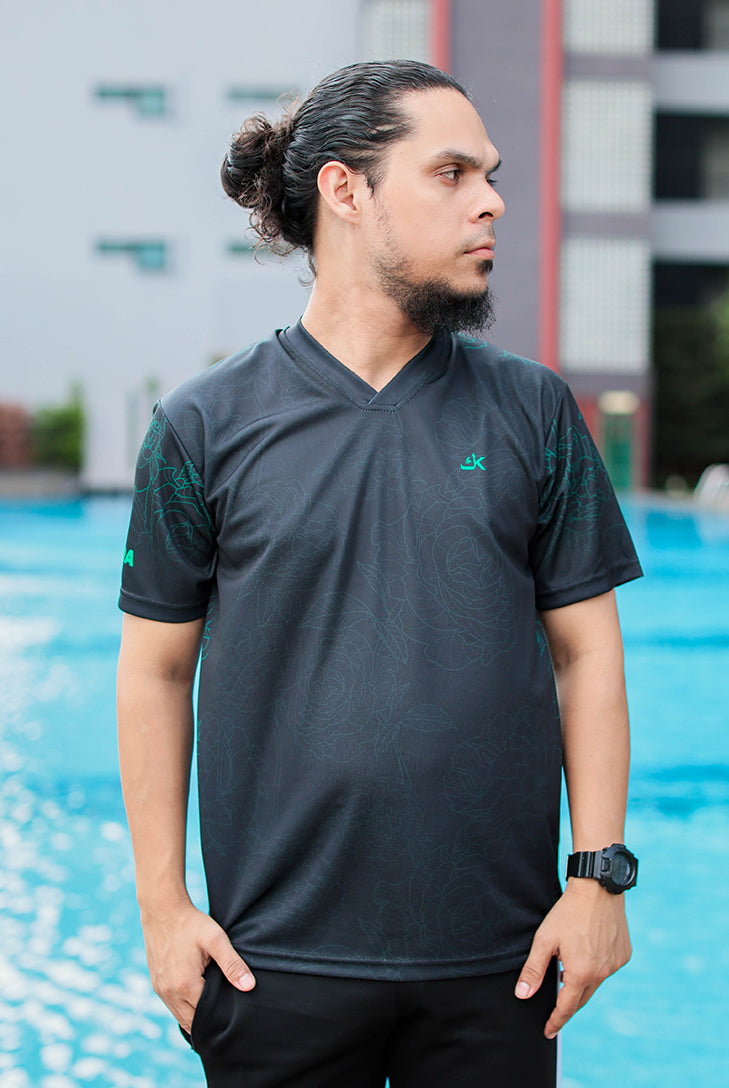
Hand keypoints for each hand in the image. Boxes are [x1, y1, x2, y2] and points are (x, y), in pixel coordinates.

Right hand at [140, 898, 254, 1033]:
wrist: (162, 910)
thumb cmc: (191, 923)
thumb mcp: (216, 940)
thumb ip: (232, 964)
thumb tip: (249, 986)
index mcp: (184, 984)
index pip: (206, 1015)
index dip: (220, 1016)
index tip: (232, 1015)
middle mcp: (169, 992)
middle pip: (192, 1021)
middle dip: (208, 1022)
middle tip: (226, 1019)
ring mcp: (160, 989)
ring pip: (180, 1017)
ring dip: (195, 1017)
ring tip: (214, 1012)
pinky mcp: (156, 984)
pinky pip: (171, 1006)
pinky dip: (184, 1008)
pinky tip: (197, 1001)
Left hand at [514, 879, 631, 1037]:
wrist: (598, 889)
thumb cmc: (567, 912)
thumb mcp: (545, 940)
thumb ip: (533, 970)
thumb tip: (522, 995)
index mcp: (581, 973)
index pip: (566, 1008)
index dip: (555, 1021)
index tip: (548, 1031)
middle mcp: (602, 973)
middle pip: (581, 999)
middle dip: (567, 1007)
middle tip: (555, 1013)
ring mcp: (615, 965)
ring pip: (595, 984)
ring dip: (582, 984)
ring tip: (568, 975)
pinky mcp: (623, 955)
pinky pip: (607, 969)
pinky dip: (596, 969)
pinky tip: (587, 955)